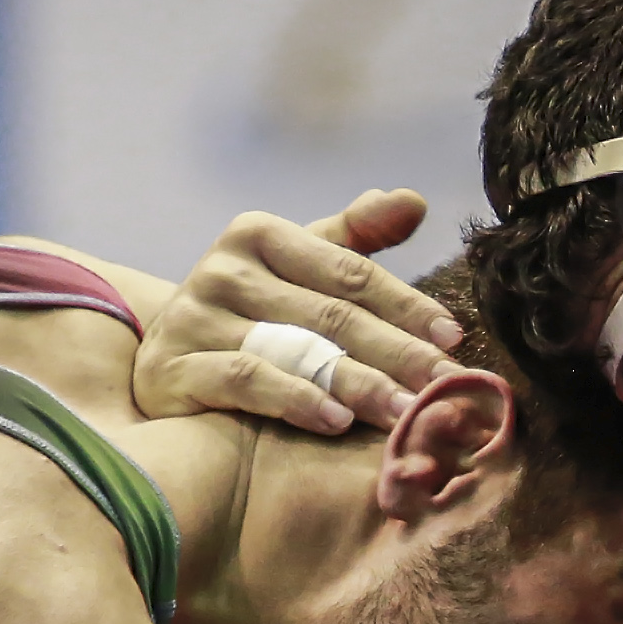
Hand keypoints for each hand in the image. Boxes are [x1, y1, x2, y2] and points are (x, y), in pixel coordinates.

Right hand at [132, 189, 468, 433]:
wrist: (167, 358)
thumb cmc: (250, 310)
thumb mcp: (299, 268)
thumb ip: (355, 238)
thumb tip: (415, 201)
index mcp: (259, 234)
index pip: (350, 272)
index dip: (407, 305)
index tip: (454, 340)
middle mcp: (223, 268)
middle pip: (330, 315)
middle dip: (396, 353)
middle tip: (445, 387)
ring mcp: (195, 318)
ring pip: (295, 350)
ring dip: (359, 384)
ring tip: (406, 412)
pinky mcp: (173, 369)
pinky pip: (247, 381)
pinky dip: (295, 399)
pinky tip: (338, 422)